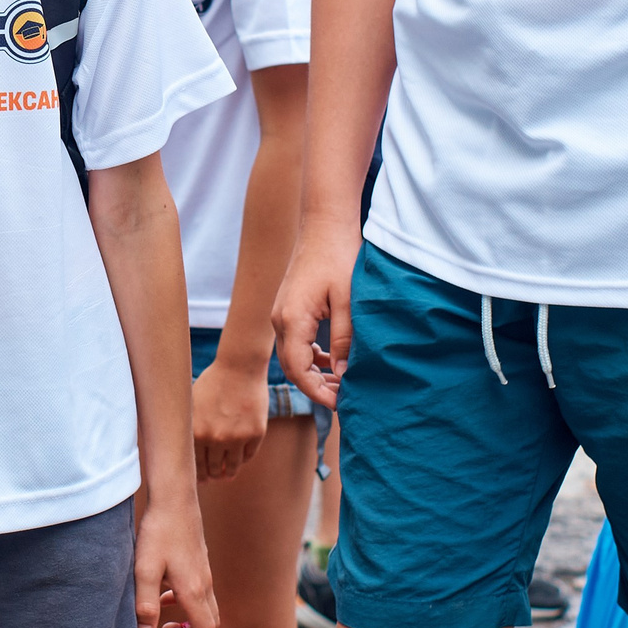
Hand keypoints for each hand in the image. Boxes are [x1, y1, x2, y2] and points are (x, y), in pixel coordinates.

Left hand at [134, 493, 217, 627]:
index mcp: (193, 590)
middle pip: (210, 621)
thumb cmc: (158, 533)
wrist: (174, 498)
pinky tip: (164, 588)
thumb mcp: (145, 570)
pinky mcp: (200, 561)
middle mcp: (204, 583)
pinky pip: (200, 590)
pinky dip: (186, 598)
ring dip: (188, 615)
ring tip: (162, 610)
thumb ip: (145, 605)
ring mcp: (204, 571)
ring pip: (205, 605)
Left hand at [191, 358, 268, 480]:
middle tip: (212, 478)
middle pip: (214, 469)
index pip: (195, 464)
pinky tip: (239, 459)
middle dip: (212, 476)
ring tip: (226, 474)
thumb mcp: (192, 403)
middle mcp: (216, 438)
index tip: (199, 479)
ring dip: (228, 473)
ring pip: (232, 467)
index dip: (198, 475)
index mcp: (196, 432)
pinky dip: (243, 459)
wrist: (240, 368)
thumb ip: (188, 427)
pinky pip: (249, 455)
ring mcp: (238, 437)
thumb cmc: (212, 383)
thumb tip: (180, 450)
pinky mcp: (256, 433)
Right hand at [271, 220, 356, 410]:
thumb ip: (344, 341)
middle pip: (292, 368)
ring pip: (293, 356)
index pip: (298, 371)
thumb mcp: (348, 303)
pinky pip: (295, 342)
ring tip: (342, 383)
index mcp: (292, 320)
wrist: (324, 224)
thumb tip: (343, 375)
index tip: (341, 404)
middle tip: (345, 398)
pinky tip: (332, 361)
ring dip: (313, 373)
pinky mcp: (287, 308)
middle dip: (316, 387)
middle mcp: (280, 319)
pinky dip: (311, 357)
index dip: (318, 392)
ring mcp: (281, 313)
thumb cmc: (338, 258)